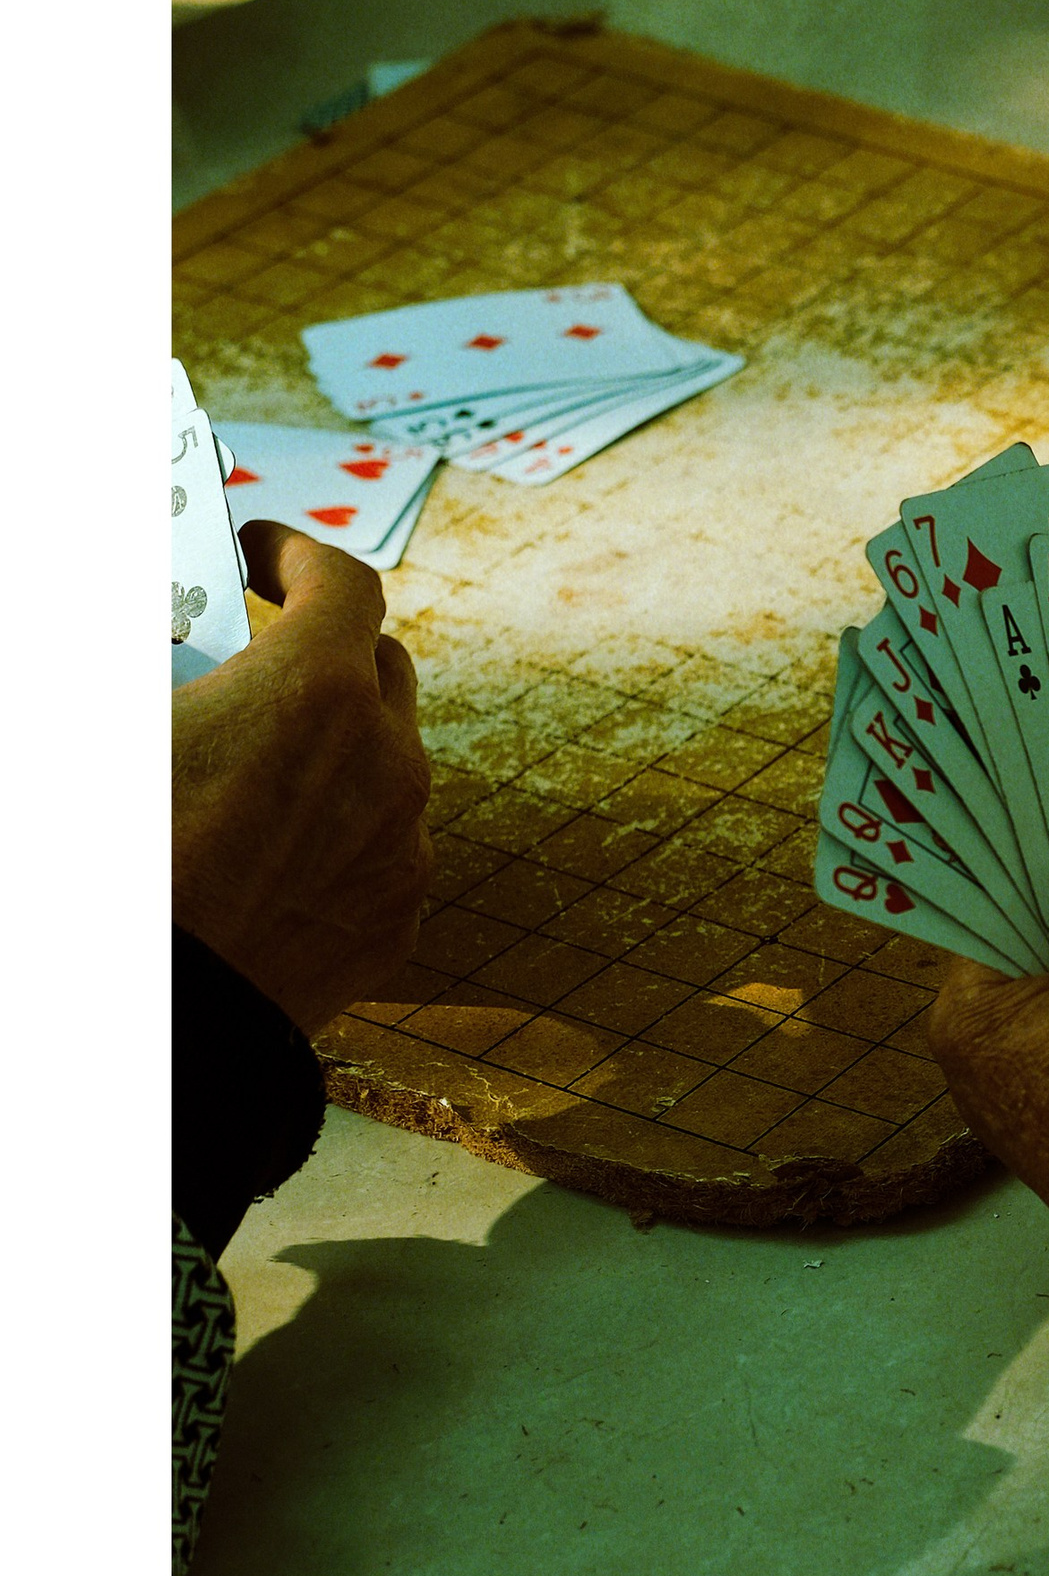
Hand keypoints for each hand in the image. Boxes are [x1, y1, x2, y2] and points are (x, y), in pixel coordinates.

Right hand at [171, 525, 434, 1035]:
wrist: (153, 1019)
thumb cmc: (123, 865)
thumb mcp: (121, 734)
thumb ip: (165, 665)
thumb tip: (180, 661)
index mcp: (316, 691)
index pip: (343, 583)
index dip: (300, 556)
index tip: (265, 556)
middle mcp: (386, 760)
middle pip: (381, 666)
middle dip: (328, 650)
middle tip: (261, 658)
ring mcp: (402, 845)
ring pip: (387, 765)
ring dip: (336, 749)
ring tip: (258, 768)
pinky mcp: (396, 920)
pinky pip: (382, 850)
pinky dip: (341, 835)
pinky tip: (274, 854)